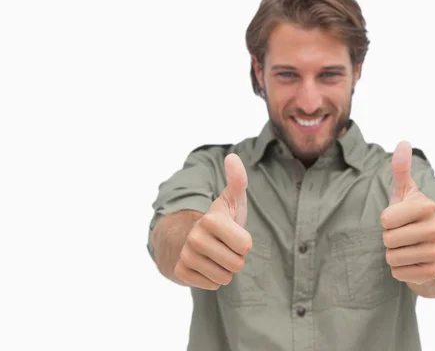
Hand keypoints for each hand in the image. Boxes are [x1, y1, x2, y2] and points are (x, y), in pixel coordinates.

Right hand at [174, 153, 252, 289]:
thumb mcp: (230, 201)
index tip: (232, 233)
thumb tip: (232, 157)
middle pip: (237, 264)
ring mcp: (185, 255)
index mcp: (211, 220)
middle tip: (224, 246)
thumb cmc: (218, 220)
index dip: (244, 242)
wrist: (186, 237)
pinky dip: (212, 279)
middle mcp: (195, 238)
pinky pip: (212, 285)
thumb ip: (237, 181)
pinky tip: (205, 265)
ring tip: (215, 255)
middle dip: (235, 258)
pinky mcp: (180, 272)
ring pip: (225, 277)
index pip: (246, 246)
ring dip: (224, 269)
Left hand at [381, 142, 434, 284]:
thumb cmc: (411, 216)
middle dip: (388, 238)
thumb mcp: (405, 192)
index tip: (397, 218)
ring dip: (393, 254)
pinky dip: (399, 269)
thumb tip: (403, 142)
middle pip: (388, 239)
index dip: (386, 219)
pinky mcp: (432, 272)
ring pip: (392, 257)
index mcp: (427, 206)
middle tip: (401, 234)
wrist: (433, 247)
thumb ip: (401, 169)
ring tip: (405, 247)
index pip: (386, 218)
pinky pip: (399, 273)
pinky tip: (411, 262)